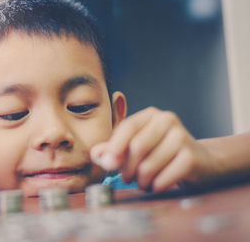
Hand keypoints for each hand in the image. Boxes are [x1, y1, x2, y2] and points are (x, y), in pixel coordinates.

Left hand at [91, 107, 221, 191]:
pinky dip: (155, 187)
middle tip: (128, 178)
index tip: (107, 164)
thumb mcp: (137, 147)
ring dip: (141, 181)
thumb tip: (98, 154)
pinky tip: (157, 185)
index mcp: (151, 115)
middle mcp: (168, 120)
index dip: (114, 147)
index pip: (127, 127)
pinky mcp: (191, 158)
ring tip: (144, 182)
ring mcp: (182, 137)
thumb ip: (114, 149)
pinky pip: (163, 178)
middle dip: (127, 169)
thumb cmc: (163, 154)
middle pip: (136, 147)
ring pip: (148, 166)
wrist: (202, 162)